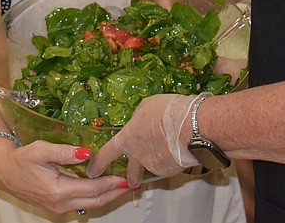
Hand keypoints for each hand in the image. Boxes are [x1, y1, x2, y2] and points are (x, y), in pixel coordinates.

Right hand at [0, 139, 131, 214]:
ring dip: (108, 196)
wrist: (5, 172)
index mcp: (58, 190)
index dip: (111, 183)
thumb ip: (65, 151)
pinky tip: (105, 188)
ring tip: (124, 187)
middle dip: (115, 193)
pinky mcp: (57, 205)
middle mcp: (59, 203)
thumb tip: (88, 152)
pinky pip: (82, 203)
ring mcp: (58, 207)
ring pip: (89, 204)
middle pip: (95, 201)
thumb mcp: (42, 150)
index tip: (126, 178)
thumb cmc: (23, 159)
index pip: (92, 188)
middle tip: (133, 185)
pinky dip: (97, 197)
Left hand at [86, 93, 201, 186]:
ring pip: (152, 168)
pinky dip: (172, 160)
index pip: (106, 155)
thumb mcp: (147, 106)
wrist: (191, 126)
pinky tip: (179, 148)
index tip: (92, 170)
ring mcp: (153, 166)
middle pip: (130, 173)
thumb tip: (140, 120)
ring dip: (157, 162)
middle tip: (132, 177)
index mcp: (128, 139)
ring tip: (169, 148)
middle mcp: (138, 156)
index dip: (97, 164)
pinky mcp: (169, 171)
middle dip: (131, 176)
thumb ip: (139, 117)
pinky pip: (168, 167)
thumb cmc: (169, 113)